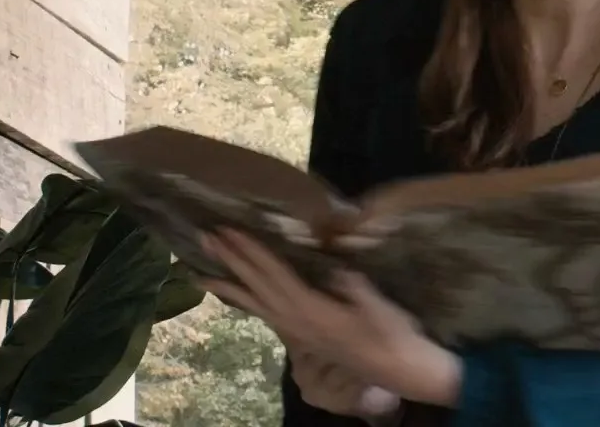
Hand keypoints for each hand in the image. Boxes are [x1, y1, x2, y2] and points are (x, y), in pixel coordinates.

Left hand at [199, 228, 461, 405]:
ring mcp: (297, 330)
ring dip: (228, 286)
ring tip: (199, 273)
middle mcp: (296, 321)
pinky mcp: (302, 335)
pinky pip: (265, 314)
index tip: (229, 231)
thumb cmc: (392, 334)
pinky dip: (247, 302)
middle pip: (257, 286)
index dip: (251, 252)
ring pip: (255, 303)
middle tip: (205, 237)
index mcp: (311, 310)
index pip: (274, 275)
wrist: (399, 368)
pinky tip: (237, 295)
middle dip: (231, 261)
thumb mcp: (377, 307)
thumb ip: (354, 287)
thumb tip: (336, 267)